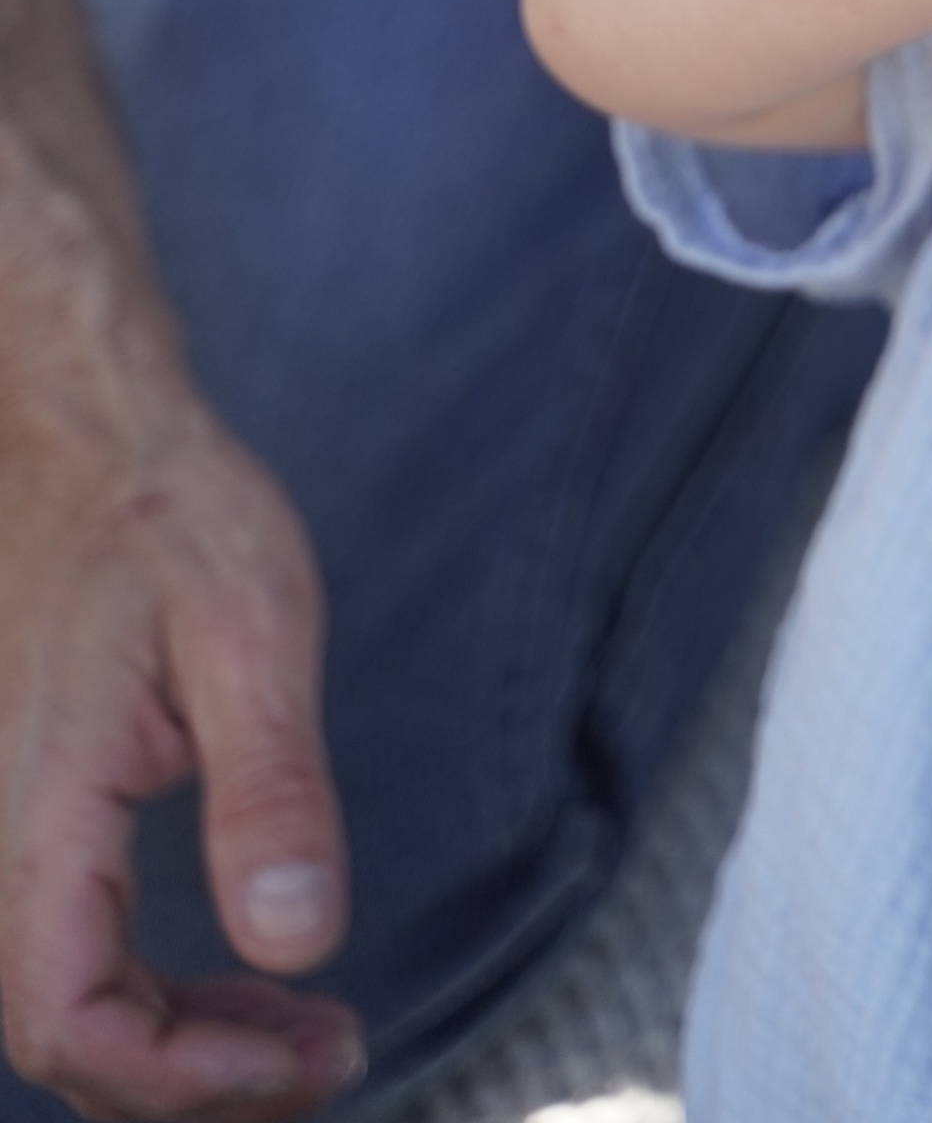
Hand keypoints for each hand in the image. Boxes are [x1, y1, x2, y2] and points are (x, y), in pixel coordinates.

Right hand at [0, 369, 360, 1118]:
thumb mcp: (251, 629)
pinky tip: (248, 972)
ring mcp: (6, 832)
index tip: (314, 1053)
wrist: (84, 435)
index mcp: (39, 812)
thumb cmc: (167, 511)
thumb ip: (270, 788)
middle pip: (67, 1040)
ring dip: (182, 1047)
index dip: (191, 1077)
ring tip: (309, 1031)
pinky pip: (71, 952)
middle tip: (336, 1052)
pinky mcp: (30, 820)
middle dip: (202, 1082)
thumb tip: (299, 943)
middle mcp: (0, 839)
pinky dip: (158, 993)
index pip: (74, 1024)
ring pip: (66, 1007)